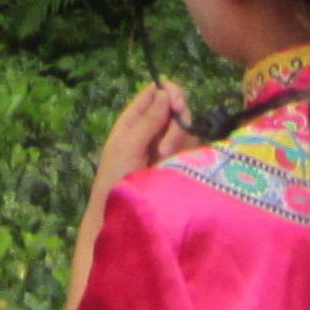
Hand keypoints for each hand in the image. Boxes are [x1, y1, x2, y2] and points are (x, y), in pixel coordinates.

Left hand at [85, 78, 195, 212]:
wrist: (123, 217)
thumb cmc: (116, 179)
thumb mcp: (127, 147)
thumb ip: (147, 121)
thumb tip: (166, 93)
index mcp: (134, 120)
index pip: (156, 93)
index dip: (169, 92)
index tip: (177, 103)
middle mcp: (153, 129)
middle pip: (176, 108)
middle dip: (176, 123)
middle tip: (165, 148)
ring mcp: (167, 146)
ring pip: (186, 128)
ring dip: (178, 141)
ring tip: (164, 161)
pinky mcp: (179, 162)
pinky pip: (192, 147)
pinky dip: (186, 153)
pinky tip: (174, 165)